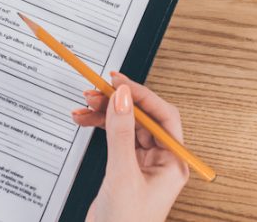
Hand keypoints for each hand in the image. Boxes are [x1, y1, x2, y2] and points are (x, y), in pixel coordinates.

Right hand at [72, 73, 188, 221]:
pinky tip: (84, 120)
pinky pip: (114, 135)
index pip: (162, 115)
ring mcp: (143, 163)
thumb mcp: (122, 175)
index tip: (118, 82)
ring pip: (125, 123)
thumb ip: (121, 133)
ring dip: (104, 111)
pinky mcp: (126, 166)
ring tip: (85, 104)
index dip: (140, 94)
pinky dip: (99, 125)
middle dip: (117, 101)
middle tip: (96, 90)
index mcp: (173, 162)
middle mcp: (161, 160)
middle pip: (141, 116)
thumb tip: (123, 97)